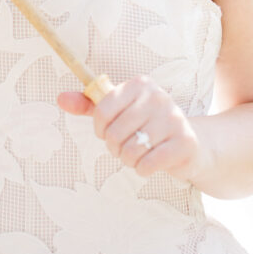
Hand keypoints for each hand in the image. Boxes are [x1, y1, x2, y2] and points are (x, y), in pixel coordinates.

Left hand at [58, 75, 213, 182]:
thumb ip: (89, 105)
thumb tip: (59, 98)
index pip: (102, 109)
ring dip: (129, 160)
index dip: (100, 129)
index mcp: (140, 84)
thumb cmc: (147, 126)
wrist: (192, 144)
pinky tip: (151, 163)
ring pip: (131, 150)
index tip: (108, 132)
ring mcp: (174, 118)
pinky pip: (148, 164)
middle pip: (115, 133)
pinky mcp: (185, 142)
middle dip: (115, 147)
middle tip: (126, 147)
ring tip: (138, 154)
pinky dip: (144, 169)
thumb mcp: (119, 112)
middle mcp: (158, 96)